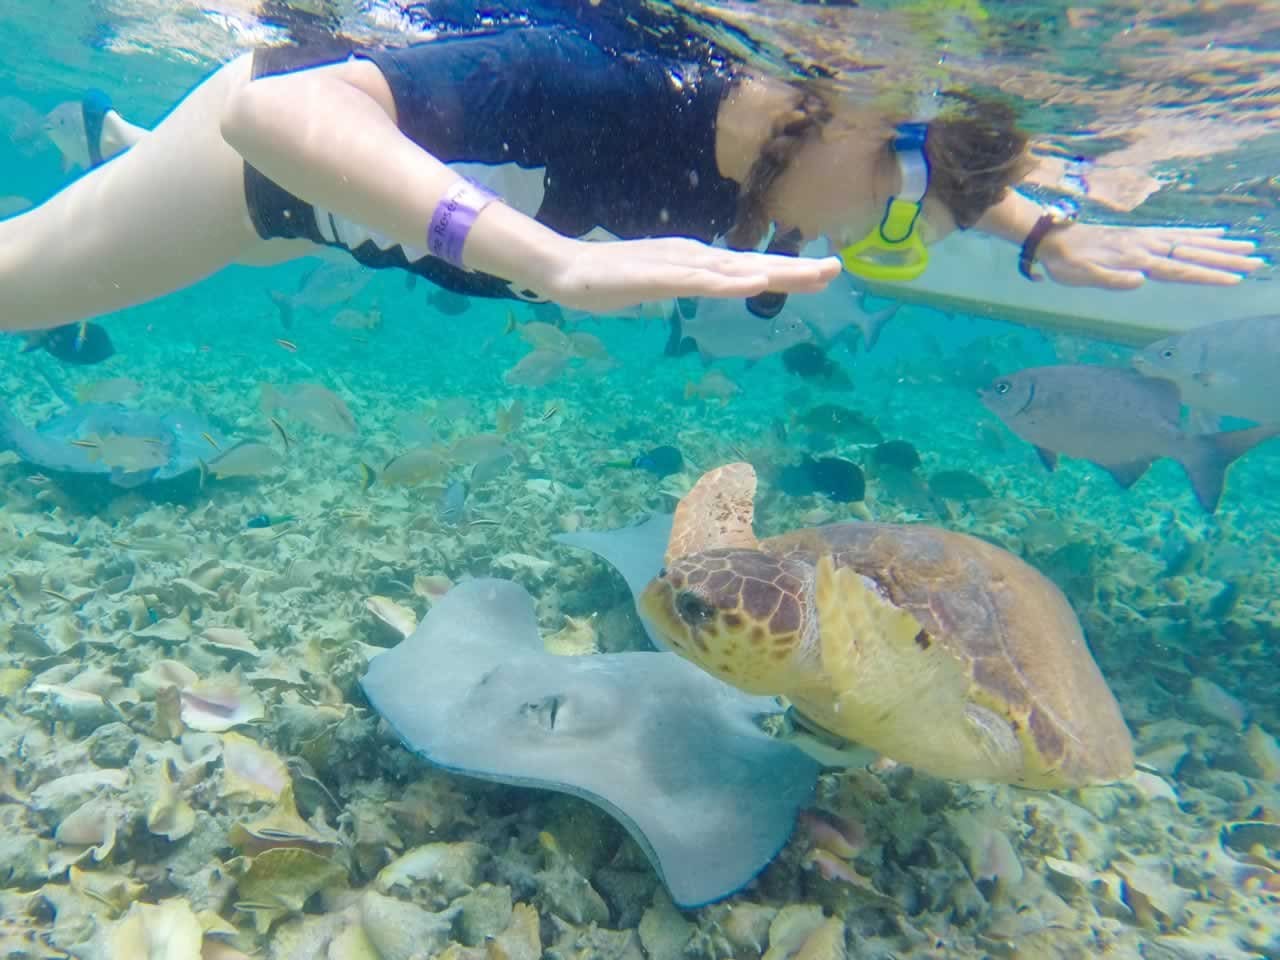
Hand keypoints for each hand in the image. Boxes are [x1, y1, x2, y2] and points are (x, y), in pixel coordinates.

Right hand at [538, 236, 841, 313]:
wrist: (567, 269)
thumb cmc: (609, 279)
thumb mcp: (659, 283)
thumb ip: (683, 284)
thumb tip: (704, 286)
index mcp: (697, 261)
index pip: (750, 266)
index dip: (788, 270)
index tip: (823, 274)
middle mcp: (696, 257)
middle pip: (754, 264)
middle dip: (797, 269)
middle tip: (837, 271)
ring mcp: (680, 264)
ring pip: (738, 270)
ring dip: (777, 272)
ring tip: (813, 275)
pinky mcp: (661, 276)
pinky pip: (702, 282)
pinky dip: (731, 283)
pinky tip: (755, 284)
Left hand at [1036, 223, 1265, 288]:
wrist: (1054, 237)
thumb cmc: (1067, 264)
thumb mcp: (1082, 277)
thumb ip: (1111, 279)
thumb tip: (1140, 281)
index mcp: (1136, 260)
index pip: (1179, 269)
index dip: (1207, 275)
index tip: (1233, 279)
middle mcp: (1147, 246)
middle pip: (1193, 253)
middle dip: (1225, 259)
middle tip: (1256, 263)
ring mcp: (1147, 237)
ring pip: (1192, 241)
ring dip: (1221, 245)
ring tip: (1248, 247)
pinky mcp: (1143, 234)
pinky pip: (1179, 232)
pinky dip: (1200, 232)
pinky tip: (1217, 232)